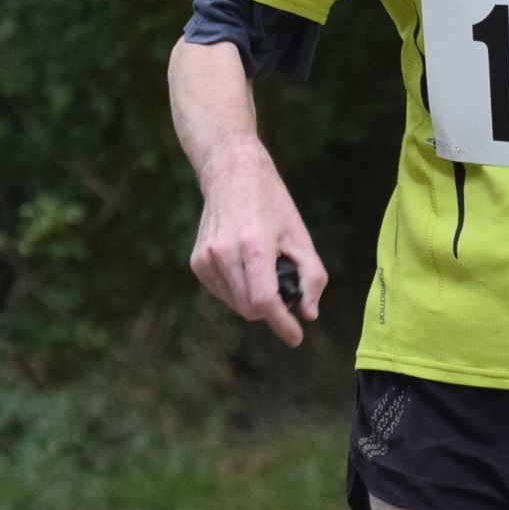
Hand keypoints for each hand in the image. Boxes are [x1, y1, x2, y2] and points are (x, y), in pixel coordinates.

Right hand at [188, 138, 326, 344]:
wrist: (231, 173)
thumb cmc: (272, 202)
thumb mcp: (300, 236)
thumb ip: (311, 277)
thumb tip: (308, 314)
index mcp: (253, 245)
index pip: (264, 301)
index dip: (282, 323)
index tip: (296, 337)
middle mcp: (224, 253)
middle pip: (251, 308)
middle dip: (272, 308)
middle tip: (285, 285)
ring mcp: (206, 258)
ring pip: (236, 304)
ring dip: (254, 299)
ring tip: (263, 267)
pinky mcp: (197, 262)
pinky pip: (222, 293)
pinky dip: (239, 290)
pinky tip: (245, 265)